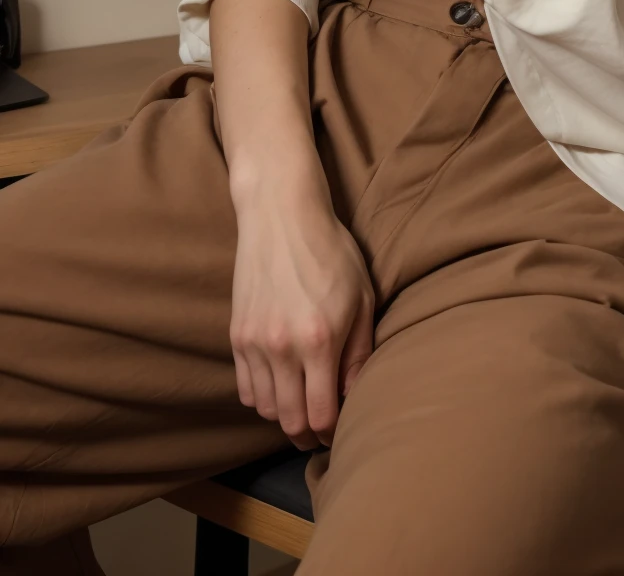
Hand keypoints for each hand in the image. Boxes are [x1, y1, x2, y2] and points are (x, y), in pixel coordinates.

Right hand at [229, 174, 375, 448]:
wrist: (282, 215)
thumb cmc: (331, 251)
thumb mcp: (362, 296)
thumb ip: (359, 351)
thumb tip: (355, 395)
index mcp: (320, 339)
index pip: (321, 414)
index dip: (332, 432)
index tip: (340, 430)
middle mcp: (282, 347)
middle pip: (289, 421)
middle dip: (308, 433)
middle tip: (321, 430)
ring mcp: (254, 342)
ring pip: (265, 409)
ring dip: (284, 415)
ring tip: (302, 406)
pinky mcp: (236, 334)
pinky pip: (245, 388)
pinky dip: (262, 397)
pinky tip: (279, 385)